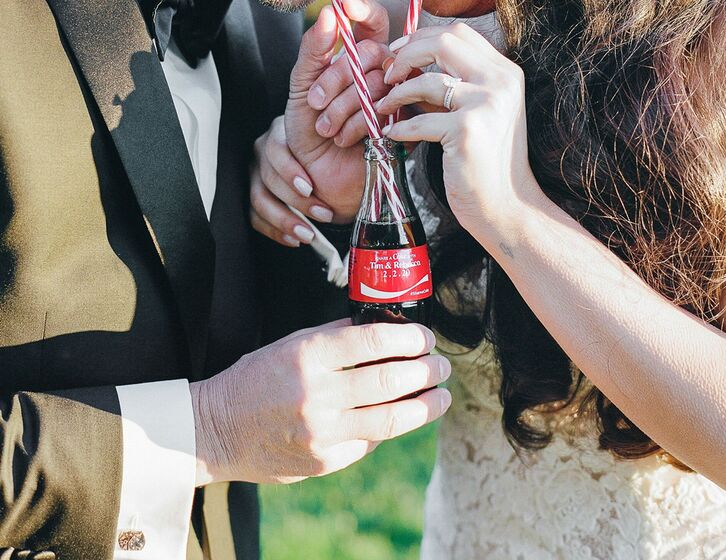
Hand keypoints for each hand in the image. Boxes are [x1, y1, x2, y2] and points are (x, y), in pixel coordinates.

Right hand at [191, 319, 451, 484]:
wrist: (218, 430)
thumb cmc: (259, 377)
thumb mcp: (293, 343)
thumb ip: (338, 337)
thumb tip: (386, 328)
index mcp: (310, 353)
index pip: (375, 340)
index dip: (411, 338)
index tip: (427, 337)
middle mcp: (317, 392)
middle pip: (391, 379)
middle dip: (427, 371)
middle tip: (442, 365)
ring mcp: (322, 431)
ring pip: (391, 418)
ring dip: (425, 406)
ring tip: (441, 396)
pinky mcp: (325, 461)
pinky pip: (370, 442)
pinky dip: (390, 428)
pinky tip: (402, 416)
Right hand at [250, 116, 335, 245]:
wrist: (328, 160)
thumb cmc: (332, 147)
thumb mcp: (336, 137)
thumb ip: (340, 136)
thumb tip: (359, 146)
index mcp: (280, 132)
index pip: (275, 149)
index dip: (290, 170)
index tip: (310, 188)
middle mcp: (263, 151)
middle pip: (267, 178)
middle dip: (295, 201)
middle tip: (324, 214)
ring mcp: (256, 174)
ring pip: (259, 199)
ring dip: (284, 220)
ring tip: (309, 234)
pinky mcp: (255, 195)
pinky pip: (255, 216)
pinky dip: (274, 230)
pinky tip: (294, 239)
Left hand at [283, 0, 390, 219]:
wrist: (316, 174)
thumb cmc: (309, 129)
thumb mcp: (302, 86)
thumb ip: (314, 50)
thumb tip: (330, 12)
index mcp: (360, 55)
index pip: (374, 20)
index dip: (364, 8)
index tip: (345, 4)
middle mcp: (383, 71)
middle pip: (372, 52)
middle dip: (337, 76)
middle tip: (314, 101)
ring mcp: (397, 97)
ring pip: (378, 82)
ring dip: (342, 106)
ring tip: (325, 127)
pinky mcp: (406, 124)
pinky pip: (386, 110)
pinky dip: (357, 125)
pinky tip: (344, 139)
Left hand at [375, 23, 541, 241]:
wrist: (508, 206)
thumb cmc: (487, 160)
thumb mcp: (480, 111)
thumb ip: (457, 83)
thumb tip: (410, 60)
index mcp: (505, 72)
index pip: (458, 33)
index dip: (422, 37)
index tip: (398, 53)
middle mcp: (500, 82)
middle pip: (443, 43)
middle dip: (407, 54)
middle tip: (387, 74)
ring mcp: (486, 104)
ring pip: (426, 81)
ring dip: (396, 94)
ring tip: (382, 107)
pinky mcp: (468, 131)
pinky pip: (420, 121)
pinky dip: (400, 128)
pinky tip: (391, 134)